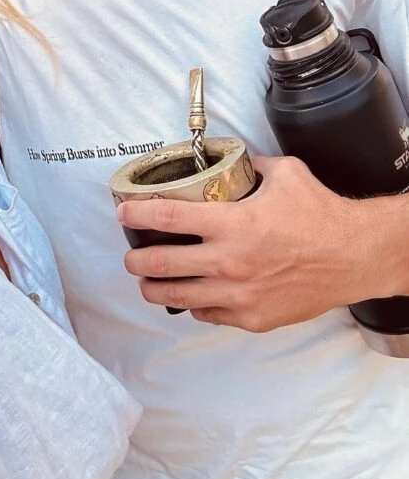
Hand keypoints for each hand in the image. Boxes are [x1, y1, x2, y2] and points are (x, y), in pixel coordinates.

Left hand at [117, 156, 378, 331]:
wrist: (355, 256)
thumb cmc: (321, 216)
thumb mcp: (283, 174)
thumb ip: (250, 166)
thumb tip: (232, 160)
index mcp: (231, 223)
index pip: (166, 218)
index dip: (136, 215)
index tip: (122, 214)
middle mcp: (229, 261)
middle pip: (161, 264)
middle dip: (136, 259)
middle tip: (129, 255)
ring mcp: (239, 294)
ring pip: (178, 295)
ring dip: (154, 288)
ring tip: (146, 282)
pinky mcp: (252, 317)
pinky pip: (208, 313)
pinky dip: (195, 304)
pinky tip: (191, 295)